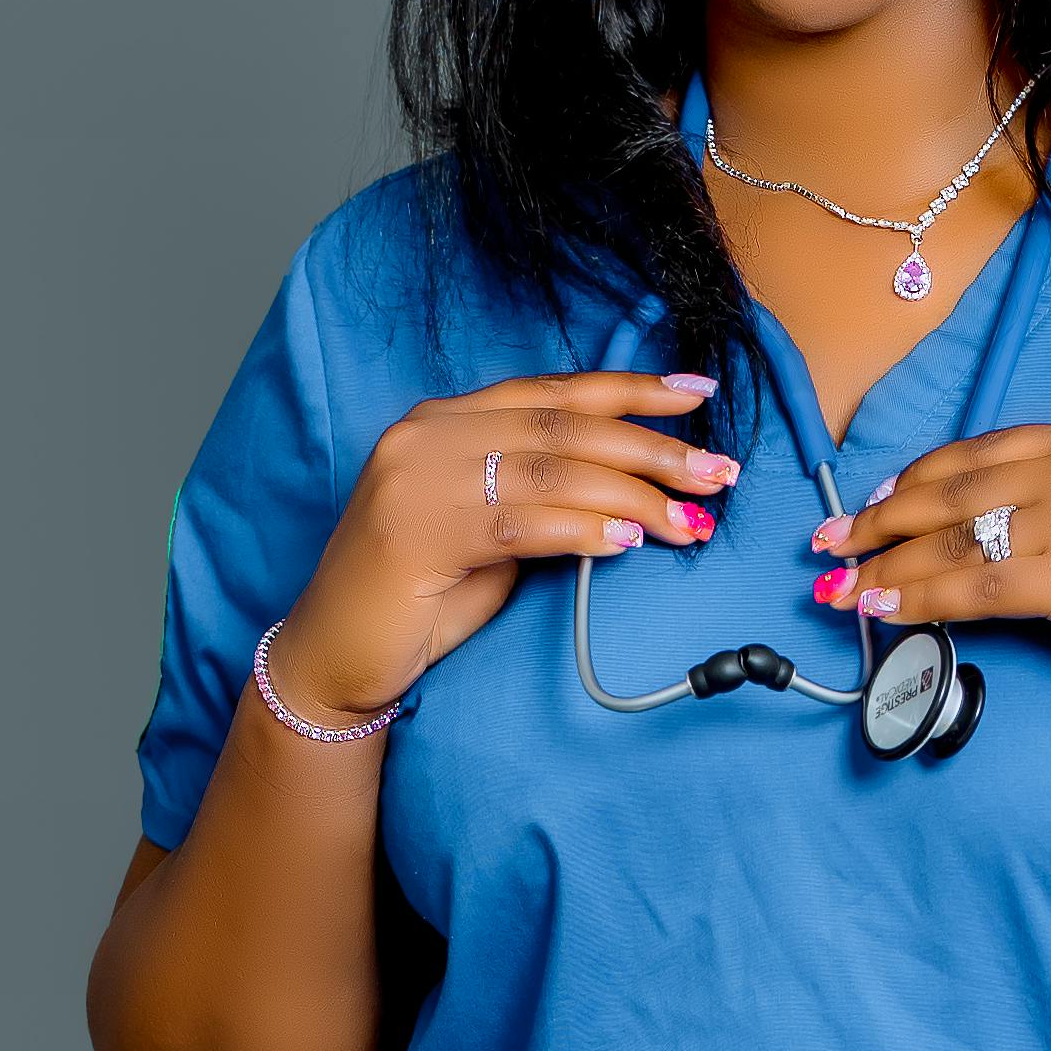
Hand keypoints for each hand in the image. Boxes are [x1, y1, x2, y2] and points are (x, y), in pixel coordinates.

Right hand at [273, 373, 742, 721]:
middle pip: (564, 427)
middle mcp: (427, 435)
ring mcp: (417, 479)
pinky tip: (631, 543)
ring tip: (695, 517)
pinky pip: (523, 523)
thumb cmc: (415, 603)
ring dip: (636, 494)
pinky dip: (584, 530)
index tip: (700, 395)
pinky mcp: (415, 534)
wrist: (330, 660)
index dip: (630, 390)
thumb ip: (539, 504)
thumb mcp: (488, 538)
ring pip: (552, 470)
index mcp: (443, 421)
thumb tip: (629, 503)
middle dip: (653, 448)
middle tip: (720, 471)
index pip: (552, 393)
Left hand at [814, 426, 1050, 729]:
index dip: (922, 476)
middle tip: (831, 540)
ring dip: (885, 565)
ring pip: (955, 539)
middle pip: (956, 488)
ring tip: (837, 586)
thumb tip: (1012, 533)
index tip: (880, 497)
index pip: (987, 451)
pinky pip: (975, 587)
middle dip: (882, 517)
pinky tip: (883, 611)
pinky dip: (920, 600)